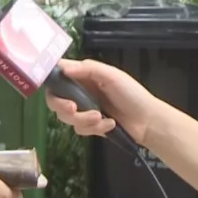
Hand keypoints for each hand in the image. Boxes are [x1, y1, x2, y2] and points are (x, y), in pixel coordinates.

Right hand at [45, 59, 160, 144]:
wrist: (149, 122)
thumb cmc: (132, 94)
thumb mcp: (111, 76)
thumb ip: (87, 69)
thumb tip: (63, 68)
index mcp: (83, 76)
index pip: (58, 74)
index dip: (49, 79)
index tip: (49, 86)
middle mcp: (79, 92)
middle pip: (54, 99)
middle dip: (61, 106)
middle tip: (72, 108)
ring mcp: (83, 110)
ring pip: (66, 117)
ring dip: (82, 119)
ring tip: (101, 118)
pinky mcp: (89, 126)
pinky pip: (79, 129)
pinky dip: (94, 128)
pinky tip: (109, 124)